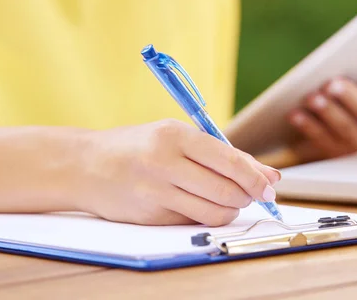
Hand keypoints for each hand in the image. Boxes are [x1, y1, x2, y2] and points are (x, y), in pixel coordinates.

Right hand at [74, 119, 280, 225]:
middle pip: (225, 190)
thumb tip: (270, 175)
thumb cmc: (140, 145)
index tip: (270, 187)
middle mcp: (164, 164)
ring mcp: (155, 193)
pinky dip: (207, 216)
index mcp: (175, 136)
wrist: (86, 166)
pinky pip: (193, 222)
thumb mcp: (178, 136)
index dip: (255, 177)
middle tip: (253, 195)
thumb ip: (224, 154)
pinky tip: (203, 204)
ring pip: (212, 212)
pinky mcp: (150, 217)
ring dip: (231, 210)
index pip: (228, 160)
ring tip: (230, 200)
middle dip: (248, 196)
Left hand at [287, 46, 356, 163]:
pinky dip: (307, 125)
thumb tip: (346, 54)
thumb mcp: (355, 83)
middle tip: (331, 84)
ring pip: (344, 126)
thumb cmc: (342, 98)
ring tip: (312, 98)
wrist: (325, 134)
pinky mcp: (336, 151)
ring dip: (327, 111)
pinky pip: (321, 138)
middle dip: (350, 96)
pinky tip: (295, 114)